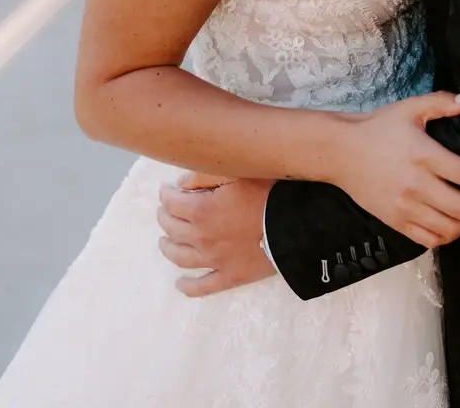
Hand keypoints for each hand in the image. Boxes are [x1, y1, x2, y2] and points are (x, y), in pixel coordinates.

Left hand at [157, 174, 276, 297]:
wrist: (294, 226)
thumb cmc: (267, 193)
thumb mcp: (236, 172)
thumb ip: (205, 174)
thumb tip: (180, 183)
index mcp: (201, 211)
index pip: (171, 202)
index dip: (166, 194)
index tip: (166, 190)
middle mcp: (201, 238)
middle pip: (172, 229)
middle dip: (165, 217)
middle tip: (165, 211)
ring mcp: (214, 260)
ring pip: (180, 258)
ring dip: (168, 248)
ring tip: (165, 241)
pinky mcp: (230, 277)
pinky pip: (203, 287)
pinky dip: (188, 286)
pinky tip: (180, 284)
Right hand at [335, 92, 459, 248]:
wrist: (340, 152)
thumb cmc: (378, 127)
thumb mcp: (410, 108)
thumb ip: (443, 103)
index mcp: (424, 156)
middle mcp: (417, 186)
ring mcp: (406, 208)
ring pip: (451, 229)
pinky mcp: (396, 223)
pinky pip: (430, 239)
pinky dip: (451, 238)